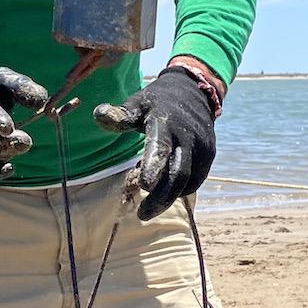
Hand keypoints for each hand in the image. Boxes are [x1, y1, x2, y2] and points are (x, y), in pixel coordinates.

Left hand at [92, 64, 218, 220]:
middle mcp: (188, 136)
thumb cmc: (156, 103)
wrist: (193, 92)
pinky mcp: (209, 155)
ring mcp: (202, 146)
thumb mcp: (137, 103)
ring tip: (148, 208)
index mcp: (166, 122)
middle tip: (141, 215)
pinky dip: (178, 190)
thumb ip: (120, 115)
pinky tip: (163, 192)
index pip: (161, 147)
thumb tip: (98, 115)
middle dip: (160, 198)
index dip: (153, 167)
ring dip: (168, 198)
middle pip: (178, 174)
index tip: (143, 186)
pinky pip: (195, 180)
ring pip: (187, 181)